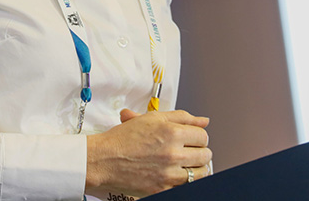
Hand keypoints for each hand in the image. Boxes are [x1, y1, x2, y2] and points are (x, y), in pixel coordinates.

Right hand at [86, 109, 212, 197]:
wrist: (103, 160)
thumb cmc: (124, 139)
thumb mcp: (152, 119)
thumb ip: (181, 117)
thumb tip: (204, 120)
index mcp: (172, 133)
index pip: (203, 135)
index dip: (197, 136)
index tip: (191, 139)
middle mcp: (173, 154)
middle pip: (205, 155)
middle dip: (199, 151)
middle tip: (188, 151)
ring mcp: (169, 175)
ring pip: (201, 173)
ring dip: (196, 168)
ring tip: (185, 164)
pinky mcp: (163, 190)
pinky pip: (186, 187)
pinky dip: (184, 182)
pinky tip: (175, 175)